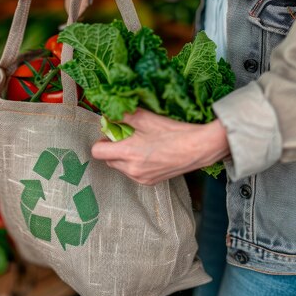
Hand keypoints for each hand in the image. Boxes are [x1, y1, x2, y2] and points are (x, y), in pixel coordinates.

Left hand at [91, 109, 229, 184]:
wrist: (197, 148)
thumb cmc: (172, 132)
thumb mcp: (146, 118)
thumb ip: (123, 115)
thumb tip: (108, 113)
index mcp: (128, 153)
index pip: (97, 152)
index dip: (101, 141)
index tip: (111, 132)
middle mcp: (131, 170)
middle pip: (108, 160)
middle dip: (112, 148)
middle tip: (126, 136)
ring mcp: (141, 178)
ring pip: (120, 167)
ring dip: (124, 156)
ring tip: (140, 144)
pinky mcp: (150, 182)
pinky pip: (133, 173)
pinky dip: (135, 164)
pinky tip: (149, 153)